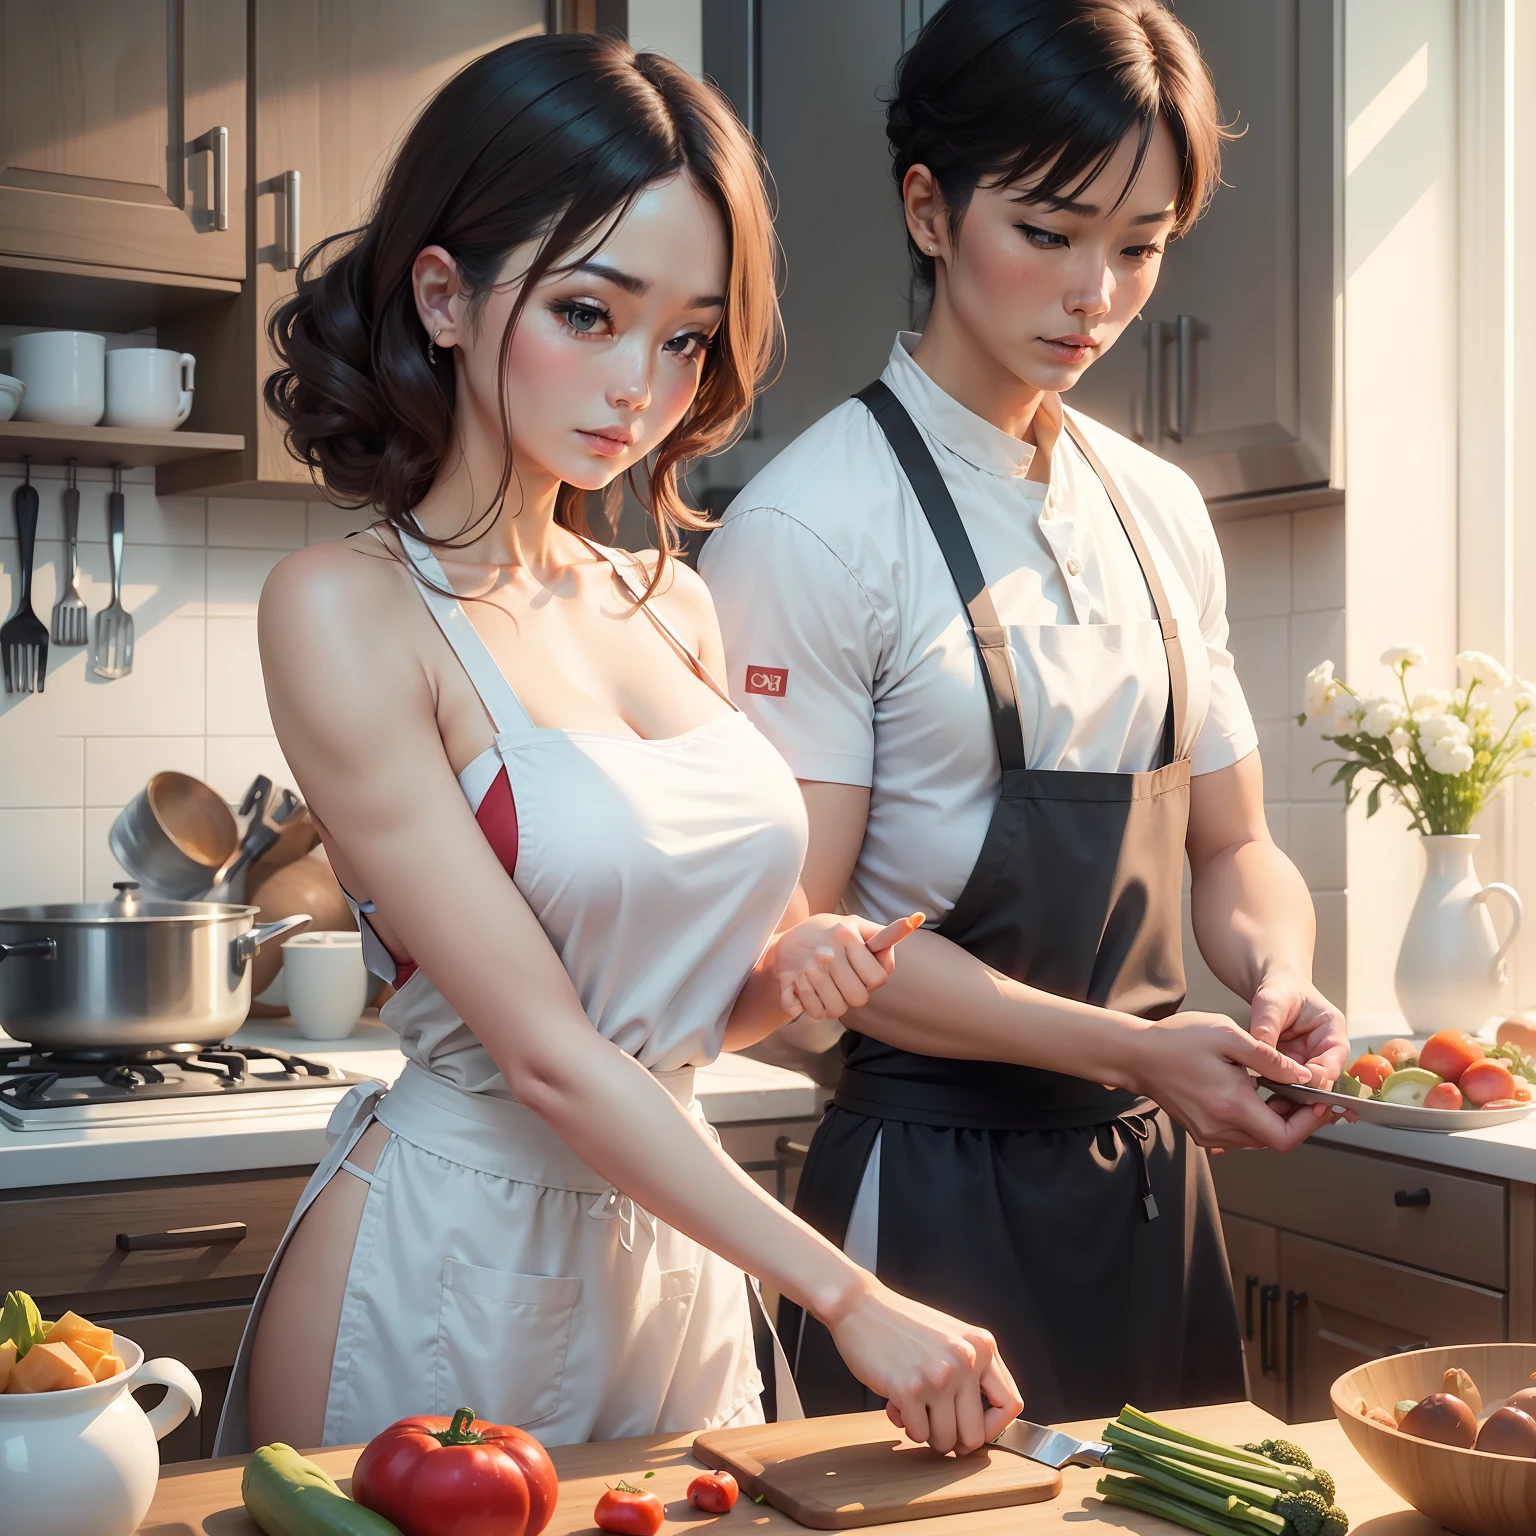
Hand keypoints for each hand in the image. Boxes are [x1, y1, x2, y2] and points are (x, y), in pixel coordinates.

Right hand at [773, 912, 923, 1020]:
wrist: (783, 941)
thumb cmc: (827, 935)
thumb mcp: (854, 925)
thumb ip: (882, 933)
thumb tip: (914, 921)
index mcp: (846, 936)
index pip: (877, 978)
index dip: (874, 981)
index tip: (864, 972)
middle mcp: (827, 953)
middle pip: (858, 999)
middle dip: (855, 995)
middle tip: (844, 982)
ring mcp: (807, 970)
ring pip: (836, 1010)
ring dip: (835, 1004)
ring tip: (828, 988)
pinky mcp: (789, 985)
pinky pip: (813, 1013)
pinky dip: (815, 1009)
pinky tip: (811, 993)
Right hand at [825, 1277, 1021, 1453]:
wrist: (860, 1307)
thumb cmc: (902, 1325)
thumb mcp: (952, 1338)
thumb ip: (974, 1372)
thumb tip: (987, 1425)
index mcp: (982, 1345)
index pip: (1010, 1404)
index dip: (993, 1427)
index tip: (975, 1430)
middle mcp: (966, 1359)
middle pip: (976, 1434)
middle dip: (954, 1438)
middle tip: (936, 1424)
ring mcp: (938, 1375)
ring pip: (946, 1440)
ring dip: (928, 1433)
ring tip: (915, 1408)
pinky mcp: (909, 1389)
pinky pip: (918, 1434)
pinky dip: (907, 1425)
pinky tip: (897, 1403)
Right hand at [1123, 1010, 1317, 1152]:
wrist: (1136, 1055)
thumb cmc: (1176, 1040)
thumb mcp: (1228, 1035)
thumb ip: (1269, 1058)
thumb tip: (1303, 1076)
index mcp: (1231, 1105)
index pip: (1284, 1137)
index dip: (1309, 1124)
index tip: (1319, 1104)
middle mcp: (1220, 1127)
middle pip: (1274, 1140)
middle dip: (1297, 1119)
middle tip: (1305, 1093)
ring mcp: (1209, 1133)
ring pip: (1258, 1139)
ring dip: (1276, 1119)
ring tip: (1281, 1090)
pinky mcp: (1201, 1131)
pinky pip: (1240, 1135)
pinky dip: (1255, 1119)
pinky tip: (1254, 1095)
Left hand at [1249, 968, 1352, 1137]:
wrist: (1273, 989)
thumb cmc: (1281, 988)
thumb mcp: (1273, 999)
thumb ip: (1268, 1022)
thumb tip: (1260, 1046)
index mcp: (1332, 1035)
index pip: (1332, 1065)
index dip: (1317, 1079)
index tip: (1297, 1084)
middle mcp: (1324, 1055)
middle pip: (1319, 1085)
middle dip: (1302, 1097)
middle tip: (1282, 1105)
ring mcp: (1306, 1065)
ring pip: (1303, 1091)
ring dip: (1288, 1101)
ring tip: (1271, 1109)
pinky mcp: (1289, 1072)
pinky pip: (1285, 1088)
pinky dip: (1275, 1096)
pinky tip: (1261, 1104)